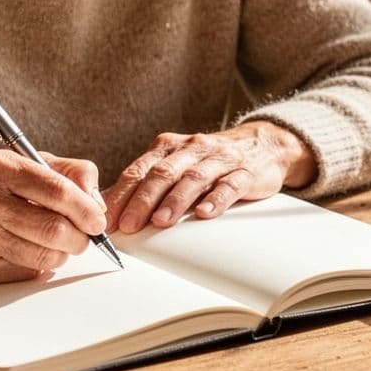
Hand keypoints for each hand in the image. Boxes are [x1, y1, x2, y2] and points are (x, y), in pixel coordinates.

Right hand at [0, 150, 107, 283]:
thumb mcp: (22, 162)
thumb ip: (67, 172)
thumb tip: (96, 203)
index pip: (57, 191)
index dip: (86, 210)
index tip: (97, 220)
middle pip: (53, 229)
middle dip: (79, 238)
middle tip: (83, 237)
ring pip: (42, 257)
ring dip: (62, 254)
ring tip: (58, 244)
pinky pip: (24, 275)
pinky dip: (38, 267)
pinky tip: (31, 252)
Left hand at [103, 121, 316, 233]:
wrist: (262, 145)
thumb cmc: (210, 161)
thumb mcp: (176, 164)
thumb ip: (146, 182)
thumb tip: (109, 207)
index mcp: (170, 147)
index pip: (139, 170)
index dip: (122, 194)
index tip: (108, 219)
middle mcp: (192, 148)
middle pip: (163, 174)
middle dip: (143, 200)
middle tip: (128, 224)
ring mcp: (219, 159)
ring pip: (193, 178)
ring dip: (175, 201)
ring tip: (161, 221)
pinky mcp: (245, 172)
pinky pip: (229, 185)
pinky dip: (216, 199)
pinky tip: (204, 214)